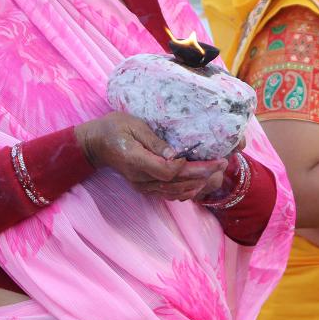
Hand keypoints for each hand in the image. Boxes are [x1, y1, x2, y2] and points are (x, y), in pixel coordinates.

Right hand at [76, 112, 228, 201]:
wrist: (95, 145)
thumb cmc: (114, 128)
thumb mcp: (133, 125)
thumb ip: (154, 141)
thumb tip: (176, 154)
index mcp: (136, 160)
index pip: (167, 171)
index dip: (187, 167)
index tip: (205, 157)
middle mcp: (140, 178)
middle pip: (176, 183)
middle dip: (202, 175)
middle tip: (222, 163)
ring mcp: (142, 186)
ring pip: (174, 192)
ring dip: (197, 184)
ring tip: (216, 172)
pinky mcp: (145, 188)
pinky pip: (168, 194)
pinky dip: (186, 190)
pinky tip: (199, 182)